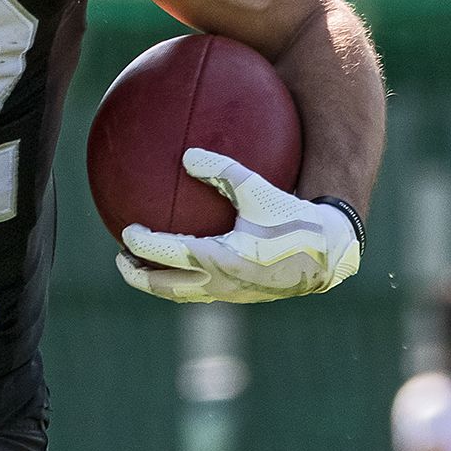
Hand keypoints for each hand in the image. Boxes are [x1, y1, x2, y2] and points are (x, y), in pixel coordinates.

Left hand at [117, 149, 360, 303]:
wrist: (329, 255)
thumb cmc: (294, 219)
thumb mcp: (259, 190)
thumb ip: (222, 170)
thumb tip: (185, 155)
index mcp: (221, 259)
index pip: (167, 254)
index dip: (141, 244)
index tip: (126, 230)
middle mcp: (220, 282)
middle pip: (165, 287)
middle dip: (137, 276)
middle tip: (121, 258)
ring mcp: (230, 294)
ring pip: (181, 295)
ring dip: (156, 283)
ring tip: (140, 265)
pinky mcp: (240, 296)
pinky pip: (200, 292)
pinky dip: (181, 280)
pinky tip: (180, 260)